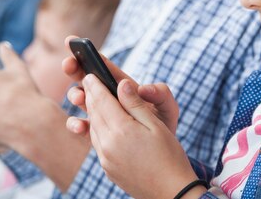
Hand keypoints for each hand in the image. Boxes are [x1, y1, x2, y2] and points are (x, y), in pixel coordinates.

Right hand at [62, 36, 178, 134]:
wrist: (160, 154)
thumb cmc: (164, 125)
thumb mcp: (168, 107)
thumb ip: (161, 94)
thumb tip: (142, 88)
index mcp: (123, 86)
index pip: (104, 67)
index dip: (89, 54)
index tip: (72, 41)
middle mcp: (109, 98)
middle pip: (86, 79)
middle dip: (74, 68)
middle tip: (68, 64)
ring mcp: (101, 115)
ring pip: (81, 100)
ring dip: (75, 95)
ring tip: (79, 97)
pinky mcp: (97, 133)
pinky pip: (82, 127)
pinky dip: (77, 124)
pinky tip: (80, 126)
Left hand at [83, 75, 201, 198]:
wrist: (171, 192)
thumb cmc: (169, 156)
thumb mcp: (156, 125)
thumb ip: (136, 104)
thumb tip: (122, 84)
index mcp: (122, 130)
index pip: (102, 101)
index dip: (96, 85)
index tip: (91, 75)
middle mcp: (108, 145)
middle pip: (94, 113)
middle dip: (91, 96)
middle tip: (89, 82)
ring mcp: (106, 159)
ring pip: (93, 128)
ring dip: (92, 112)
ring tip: (94, 100)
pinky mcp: (107, 168)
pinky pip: (97, 143)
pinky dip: (97, 129)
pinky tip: (103, 125)